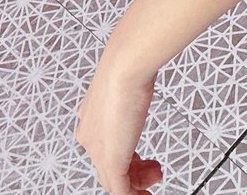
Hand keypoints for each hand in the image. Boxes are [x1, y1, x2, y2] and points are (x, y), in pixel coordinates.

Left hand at [75, 64, 161, 193]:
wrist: (126, 65)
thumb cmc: (128, 64)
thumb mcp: (127, 79)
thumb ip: (130, 87)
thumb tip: (140, 77)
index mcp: (91, 116)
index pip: (104, 144)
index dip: (123, 150)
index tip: (140, 155)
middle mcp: (90, 135)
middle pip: (108, 164)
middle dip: (135, 168)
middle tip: (153, 167)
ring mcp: (98, 149)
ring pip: (114, 179)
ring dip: (138, 182)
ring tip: (156, 176)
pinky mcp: (111, 160)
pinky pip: (120, 190)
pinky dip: (134, 194)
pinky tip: (146, 193)